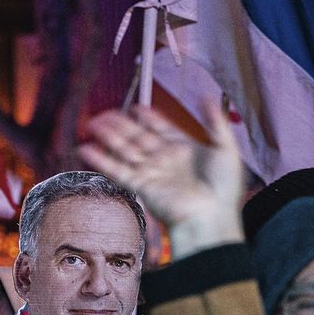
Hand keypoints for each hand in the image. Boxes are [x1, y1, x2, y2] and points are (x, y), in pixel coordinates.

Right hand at [79, 104, 243, 258]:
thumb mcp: (226, 148)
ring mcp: (151, 172)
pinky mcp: (140, 185)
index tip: (136, 108)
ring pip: (124, 149)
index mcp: (184, 149)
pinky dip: (101, 160)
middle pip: (137, 136)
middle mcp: (164, 159)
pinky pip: (117, 169)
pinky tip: (86, 149)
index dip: (148, 118)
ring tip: (92, 123)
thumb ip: (215, 122)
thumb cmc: (223, 189)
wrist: (211, 217)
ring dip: (108, 136)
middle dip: (120, 124)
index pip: (160, 128)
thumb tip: (207, 97)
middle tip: (104, 113)